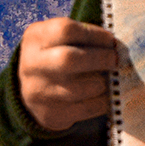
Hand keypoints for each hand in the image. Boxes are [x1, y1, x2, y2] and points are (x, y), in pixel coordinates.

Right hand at [17, 17, 120, 131]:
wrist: (29, 94)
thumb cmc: (54, 58)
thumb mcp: (56, 39)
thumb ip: (81, 37)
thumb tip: (115, 45)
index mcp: (35, 38)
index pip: (66, 30)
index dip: (95, 34)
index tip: (111, 40)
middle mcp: (32, 65)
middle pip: (69, 59)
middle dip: (100, 58)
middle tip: (115, 60)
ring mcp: (39, 92)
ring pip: (82, 88)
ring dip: (103, 82)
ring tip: (108, 78)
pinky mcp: (51, 114)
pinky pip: (88, 108)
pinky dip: (104, 101)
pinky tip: (105, 95)